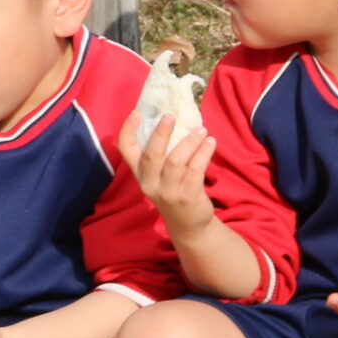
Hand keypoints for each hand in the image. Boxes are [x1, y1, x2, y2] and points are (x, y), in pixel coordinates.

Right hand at [118, 117, 217, 237]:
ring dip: (190, 142)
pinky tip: (211, 143)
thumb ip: (163, 155)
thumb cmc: (174, 191)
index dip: (127, 131)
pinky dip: (204, 153)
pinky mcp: (187, 197)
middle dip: (161, 133)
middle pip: (152, 155)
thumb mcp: (161, 176)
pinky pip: (196, 170)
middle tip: (171, 116)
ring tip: (202, 130)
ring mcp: (168, 192)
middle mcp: (150, 184)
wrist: (188, 225)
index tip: (135, 113)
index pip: (126, 151)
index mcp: (140, 175)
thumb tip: (177, 121)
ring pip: (176, 161)